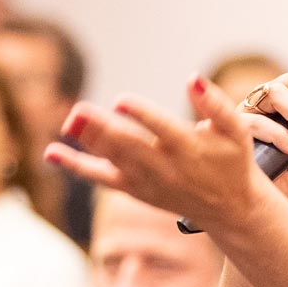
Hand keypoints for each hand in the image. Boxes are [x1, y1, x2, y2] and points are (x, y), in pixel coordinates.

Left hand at [44, 62, 287, 232]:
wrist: (230, 208)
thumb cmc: (232, 160)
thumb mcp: (235, 130)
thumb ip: (216, 103)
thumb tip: (192, 78)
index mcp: (189, 148)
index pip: (161, 129)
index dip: (142, 115)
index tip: (121, 100)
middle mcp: (164, 166)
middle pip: (129, 146)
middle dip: (103, 129)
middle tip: (78, 111)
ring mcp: (146, 180)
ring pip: (112, 160)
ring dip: (88, 142)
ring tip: (69, 121)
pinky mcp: (134, 189)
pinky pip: (101, 178)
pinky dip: (76, 166)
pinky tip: (52, 152)